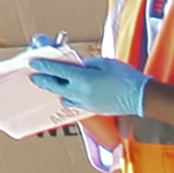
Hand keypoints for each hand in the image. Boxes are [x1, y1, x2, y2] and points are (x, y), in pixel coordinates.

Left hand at [27, 47, 147, 120]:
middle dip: (43, 81)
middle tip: (33, 77)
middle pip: (56, 87)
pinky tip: (68, 93)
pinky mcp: (92, 109)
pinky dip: (68, 98)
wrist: (140, 97)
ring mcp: (86, 103)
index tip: (33, 63)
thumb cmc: (124, 76)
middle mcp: (81, 93)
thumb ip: (86, 64)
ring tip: (51, 84)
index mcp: (84, 78)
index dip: (44, 66)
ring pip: (64, 97)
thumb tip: (74, 65)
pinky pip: (74, 104)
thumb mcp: (104, 63)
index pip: (58, 70)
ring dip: (56, 91)